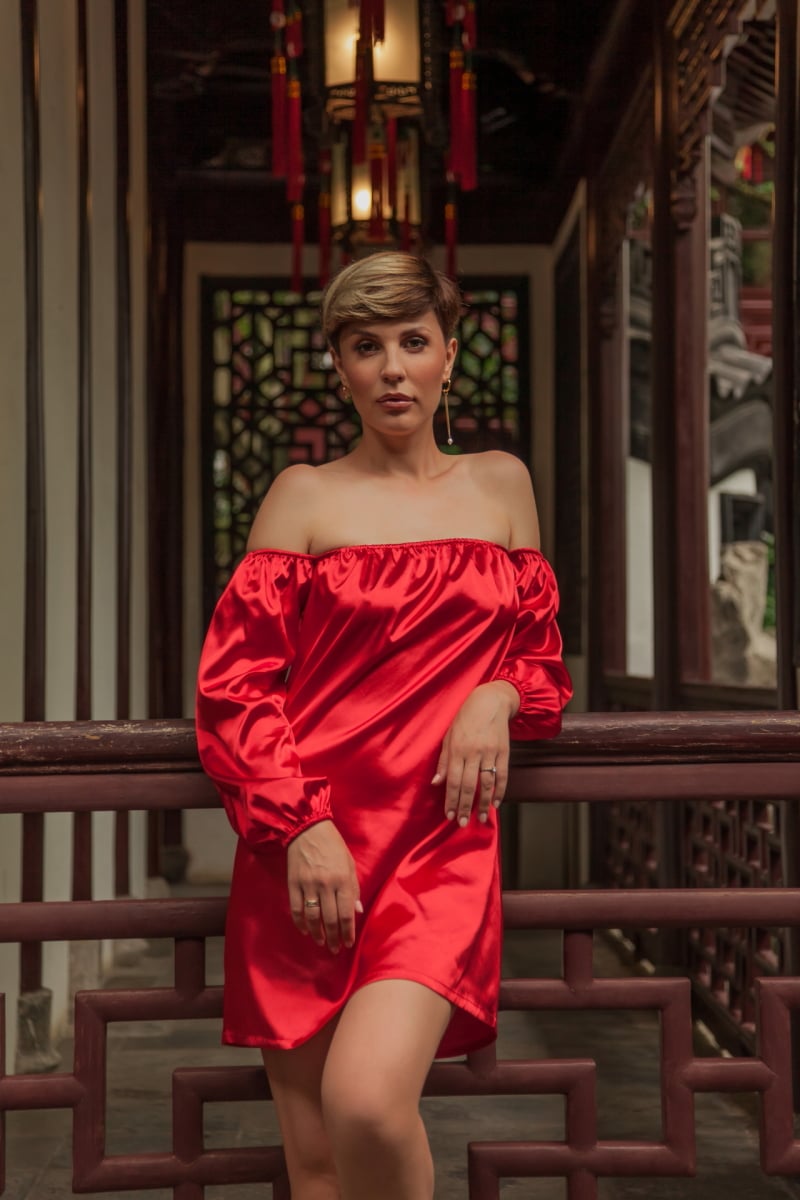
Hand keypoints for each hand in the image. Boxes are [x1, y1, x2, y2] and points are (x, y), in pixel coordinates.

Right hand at [287, 820, 362, 952]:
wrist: (308, 829)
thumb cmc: (333, 846)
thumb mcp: (349, 864)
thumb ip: (354, 888)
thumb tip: (357, 911)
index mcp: (342, 880)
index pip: (346, 913)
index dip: (347, 932)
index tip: (348, 943)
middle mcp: (326, 885)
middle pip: (330, 919)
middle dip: (334, 938)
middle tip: (335, 949)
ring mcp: (308, 885)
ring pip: (312, 917)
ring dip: (317, 933)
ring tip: (322, 942)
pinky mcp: (293, 883)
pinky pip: (297, 909)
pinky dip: (300, 923)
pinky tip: (306, 930)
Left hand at [432, 682, 518, 826]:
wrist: (490, 701)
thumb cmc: (465, 719)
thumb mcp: (449, 736)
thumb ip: (443, 761)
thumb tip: (436, 783)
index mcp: (457, 749)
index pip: (452, 780)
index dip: (450, 800)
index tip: (449, 815)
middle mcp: (473, 752)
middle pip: (468, 785)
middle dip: (465, 806)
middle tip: (462, 823)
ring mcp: (490, 752)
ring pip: (487, 783)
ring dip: (484, 803)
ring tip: (481, 818)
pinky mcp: (504, 751)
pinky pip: (503, 775)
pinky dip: (501, 791)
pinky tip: (496, 803)